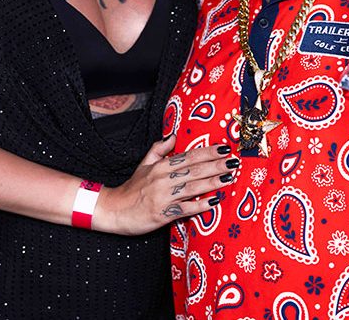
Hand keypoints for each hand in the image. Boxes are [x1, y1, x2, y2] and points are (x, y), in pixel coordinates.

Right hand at [94, 135, 237, 235]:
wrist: (113, 210)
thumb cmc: (132, 188)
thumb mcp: (144, 164)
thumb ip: (160, 149)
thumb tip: (173, 135)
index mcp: (162, 166)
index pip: (190, 156)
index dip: (208, 152)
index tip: (225, 148)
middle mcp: (164, 179)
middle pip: (195, 170)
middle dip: (216, 165)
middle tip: (234, 162)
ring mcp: (164, 196)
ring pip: (193, 187)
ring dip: (213, 182)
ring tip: (229, 178)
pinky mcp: (163, 214)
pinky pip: (185, 209)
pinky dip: (200, 206)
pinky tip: (214, 202)